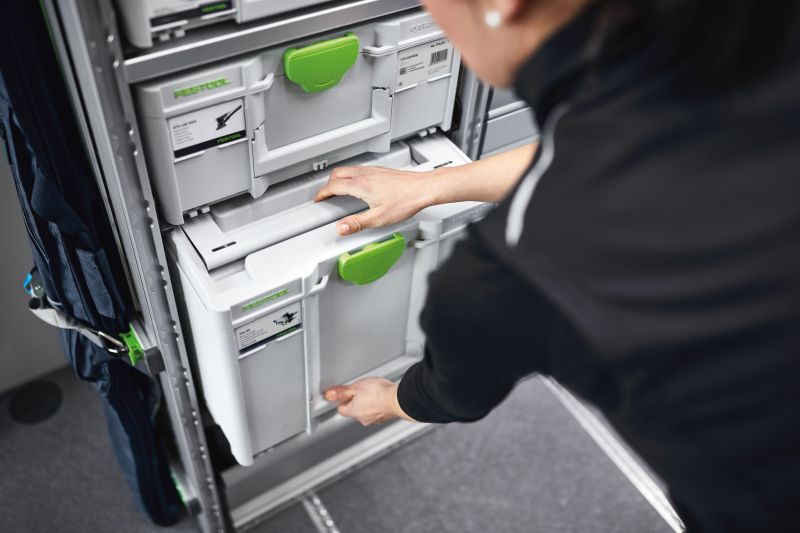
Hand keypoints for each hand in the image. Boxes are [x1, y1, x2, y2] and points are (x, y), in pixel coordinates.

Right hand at [314, 166, 434, 235]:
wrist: (424, 188)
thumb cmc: (406, 200)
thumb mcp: (379, 218)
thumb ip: (357, 223)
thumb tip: (341, 228)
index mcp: (361, 185)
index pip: (334, 186)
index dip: (322, 193)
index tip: (318, 199)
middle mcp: (365, 175)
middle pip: (338, 174)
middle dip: (328, 184)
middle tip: (325, 194)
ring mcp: (374, 171)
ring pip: (348, 170)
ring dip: (339, 178)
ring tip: (338, 189)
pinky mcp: (381, 171)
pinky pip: (359, 169)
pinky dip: (351, 176)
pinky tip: (359, 185)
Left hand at [323, 377, 414, 425]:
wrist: (398, 399)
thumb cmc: (379, 394)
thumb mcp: (356, 387)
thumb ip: (341, 392)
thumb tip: (329, 395)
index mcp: (353, 412)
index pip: (341, 408)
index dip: (343, 399)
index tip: (345, 393)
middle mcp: (363, 419)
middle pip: (354, 410)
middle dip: (356, 401)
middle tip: (361, 390)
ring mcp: (375, 419)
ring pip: (366, 411)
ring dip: (368, 402)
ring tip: (373, 392)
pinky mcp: (385, 416)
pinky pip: (378, 410)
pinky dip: (378, 404)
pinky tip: (381, 396)